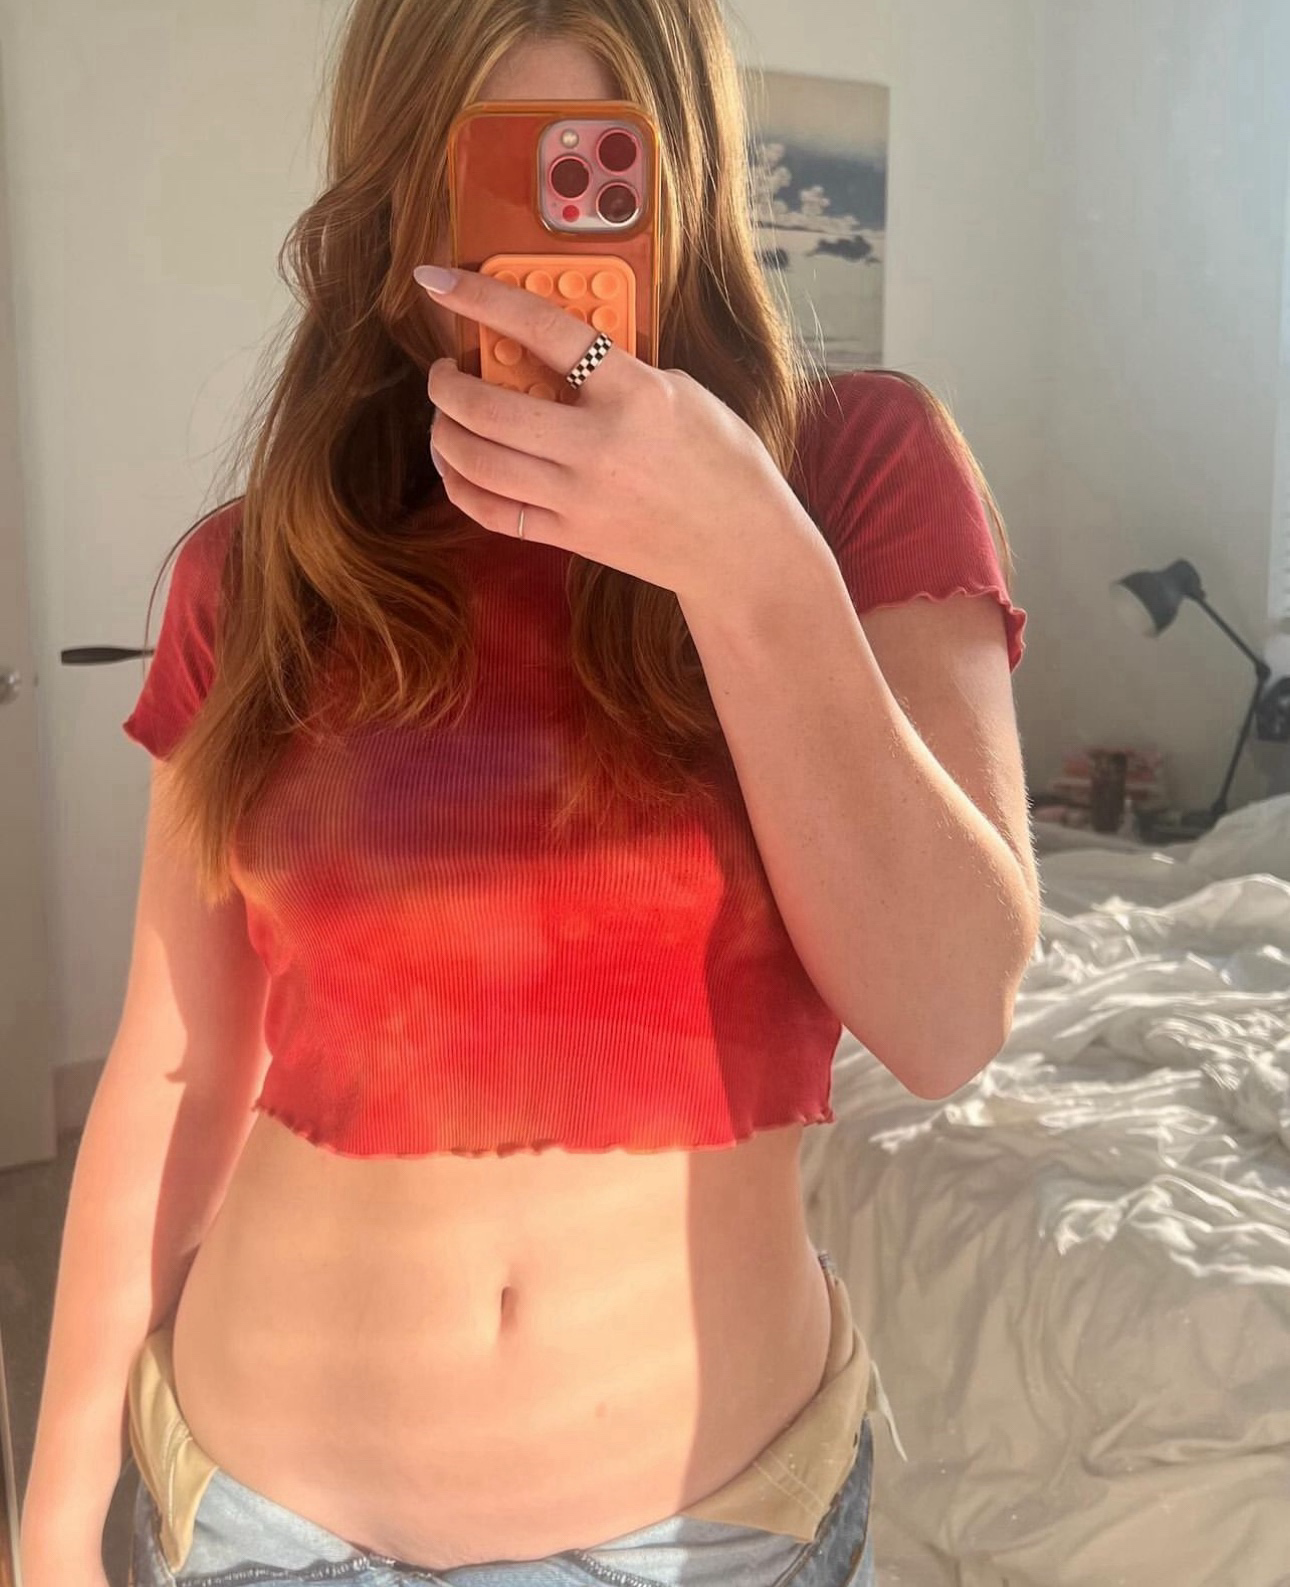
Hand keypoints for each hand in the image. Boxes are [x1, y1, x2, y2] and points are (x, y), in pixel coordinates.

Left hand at [415, 264, 809, 605]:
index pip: (543, 330)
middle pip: (488, 406)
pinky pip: (493, 511)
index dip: (481, 298)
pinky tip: (457, 466)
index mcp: (634, 392)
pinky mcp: (570, 536)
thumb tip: (554, 354)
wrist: (739, 546)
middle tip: (444, 372)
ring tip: (446, 417)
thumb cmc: (722, 463)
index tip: (439, 282)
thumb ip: (618, 370)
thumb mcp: (682, 392)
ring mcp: (579, 497)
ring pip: (478, 461)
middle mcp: (599, 445)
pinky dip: (461, 485)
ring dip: (445, 432)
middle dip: (447, 384)